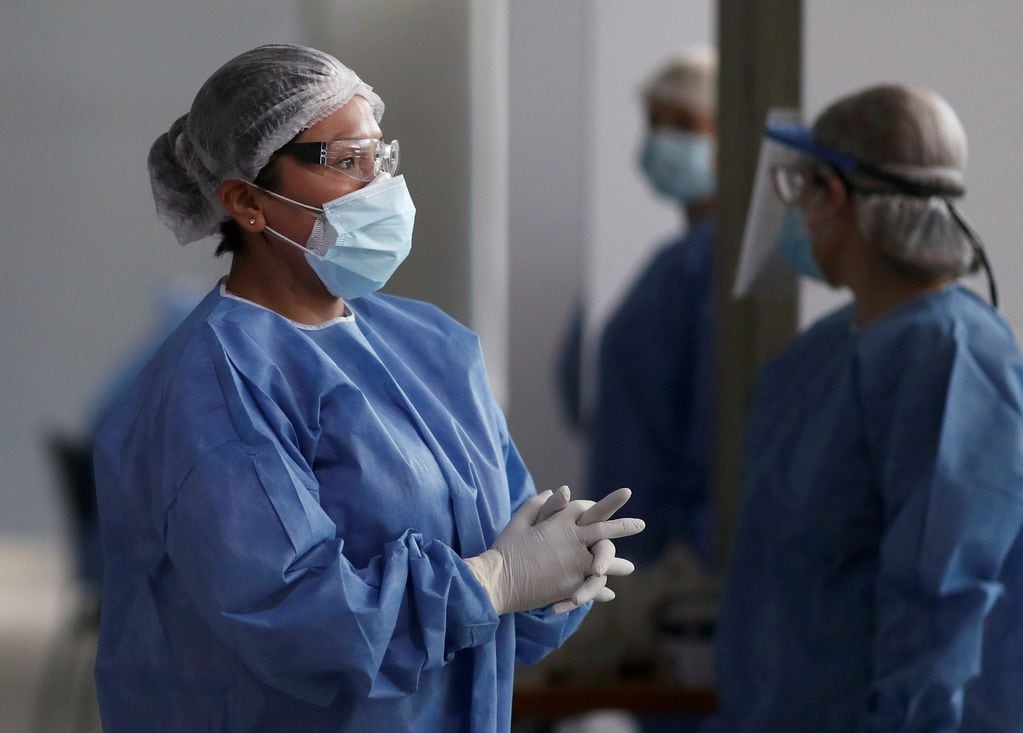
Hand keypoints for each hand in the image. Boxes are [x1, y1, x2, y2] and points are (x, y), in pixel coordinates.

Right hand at [464, 489, 643, 614]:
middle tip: (641, 524)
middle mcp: (571, 540)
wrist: (498, 581)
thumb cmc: (505, 549)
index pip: (587, 508)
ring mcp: (573, 564)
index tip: (622, 497)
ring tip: (631, 568)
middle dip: (624, 526)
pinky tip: (609, 593)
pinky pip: (591, 586)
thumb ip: (537, 506)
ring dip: (617, 563)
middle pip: (604, 531)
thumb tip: (552, 492)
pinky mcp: (570, 585)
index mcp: (559, 523)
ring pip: (603, 561)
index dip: (604, 503)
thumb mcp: (519, 523)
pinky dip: (599, 591)